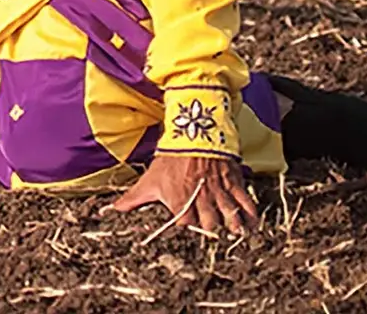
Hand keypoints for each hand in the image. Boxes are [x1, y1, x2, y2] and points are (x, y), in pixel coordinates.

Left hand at [109, 152, 261, 235]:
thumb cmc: (170, 158)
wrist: (193, 132)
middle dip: (211, 230)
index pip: (185, 225)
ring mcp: (219, 191)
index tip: (189, 234)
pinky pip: (245, 202)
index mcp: (179, 200)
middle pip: (209, 224)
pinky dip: (250, 214)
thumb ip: (133, 198)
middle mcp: (200, 199)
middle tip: (213, 234)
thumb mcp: (149, 179)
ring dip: (233, 226)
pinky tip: (253, 224)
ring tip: (237, 235)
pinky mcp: (233, 183)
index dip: (187, 230)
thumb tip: (113, 209)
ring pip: (229, 216)